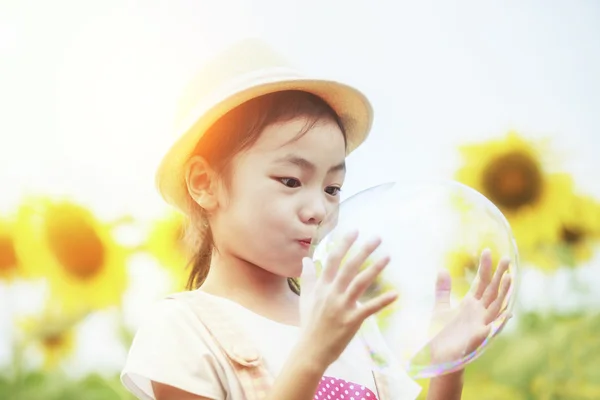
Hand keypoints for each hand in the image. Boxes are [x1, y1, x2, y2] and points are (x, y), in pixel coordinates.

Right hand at [298, 231, 397, 367]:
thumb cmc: (309, 323)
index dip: (344, 244)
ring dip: (375, 269)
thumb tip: (306, 259)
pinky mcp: (351, 321)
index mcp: (322, 286)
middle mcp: (332, 293)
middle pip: (349, 267)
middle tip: (377, 237)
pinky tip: (395, 294)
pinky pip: (369, 308)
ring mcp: (342, 307)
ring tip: (388, 257)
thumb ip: (308, 277)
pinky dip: (382, 301)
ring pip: (360, 283)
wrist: (311, 349)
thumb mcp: (306, 298)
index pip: (333, 260)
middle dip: (363, 251)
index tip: (354, 231)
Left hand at [426, 249, 511, 365]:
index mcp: (470, 305)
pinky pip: (492, 329)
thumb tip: (443, 270)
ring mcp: (480, 324)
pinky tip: (509, 313)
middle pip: (492, 291)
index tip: (488, 251)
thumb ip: (442, 290)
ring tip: (509, 278)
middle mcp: (479, 313)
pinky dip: (500, 322)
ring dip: (503, 293)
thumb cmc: (441, 335)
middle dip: (499, 275)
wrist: (438, 357)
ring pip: (496, 306)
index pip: (481, 283)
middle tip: (505, 259)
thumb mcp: (440, 308)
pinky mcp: (478, 338)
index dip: (485, 268)